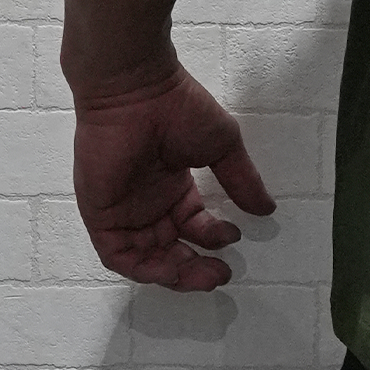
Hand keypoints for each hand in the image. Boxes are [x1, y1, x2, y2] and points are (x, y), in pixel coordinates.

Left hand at [71, 62, 274, 290]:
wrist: (137, 92)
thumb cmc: (179, 109)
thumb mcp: (222, 145)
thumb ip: (241, 179)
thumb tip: (268, 209)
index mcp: (172, 185)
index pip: (192, 224)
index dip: (213, 236)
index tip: (235, 235)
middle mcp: (148, 202)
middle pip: (171, 248)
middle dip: (196, 266)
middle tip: (220, 275)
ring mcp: (124, 211)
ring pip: (147, 258)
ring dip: (175, 272)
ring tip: (203, 276)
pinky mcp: (102, 216)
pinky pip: (120, 254)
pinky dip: (146, 268)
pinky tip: (173, 268)